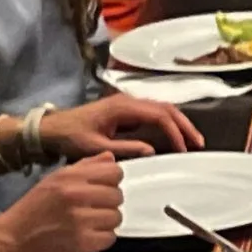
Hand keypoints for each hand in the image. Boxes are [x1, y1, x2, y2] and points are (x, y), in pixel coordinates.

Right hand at [0, 156, 123, 251]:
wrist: (11, 240)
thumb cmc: (32, 209)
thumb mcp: (54, 179)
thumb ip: (85, 167)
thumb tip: (111, 158)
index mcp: (69, 177)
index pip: (114, 172)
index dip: (111, 181)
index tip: (101, 188)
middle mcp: (76, 195)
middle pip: (117, 195)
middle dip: (108, 203)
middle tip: (92, 209)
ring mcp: (80, 220)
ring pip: (116, 217)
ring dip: (106, 222)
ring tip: (89, 223)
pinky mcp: (82, 243)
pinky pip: (110, 237)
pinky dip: (101, 238)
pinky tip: (87, 236)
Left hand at [40, 95, 200, 159]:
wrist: (52, 128)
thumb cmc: (71, 137)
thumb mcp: (96, 147)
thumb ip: (125, 148)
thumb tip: (152, 150)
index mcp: (123, 107)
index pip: (159, 115)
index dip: (174, 132)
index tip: (183, 149)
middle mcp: (128, 101)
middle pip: (165, 108)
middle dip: (184, 125)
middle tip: (199, 143)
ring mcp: (127, 104)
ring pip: (161, 109)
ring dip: (178, 123)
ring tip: (192, 141)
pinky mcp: (125, 111)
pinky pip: (153, 113)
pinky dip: (167, 123)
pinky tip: (174, 136)